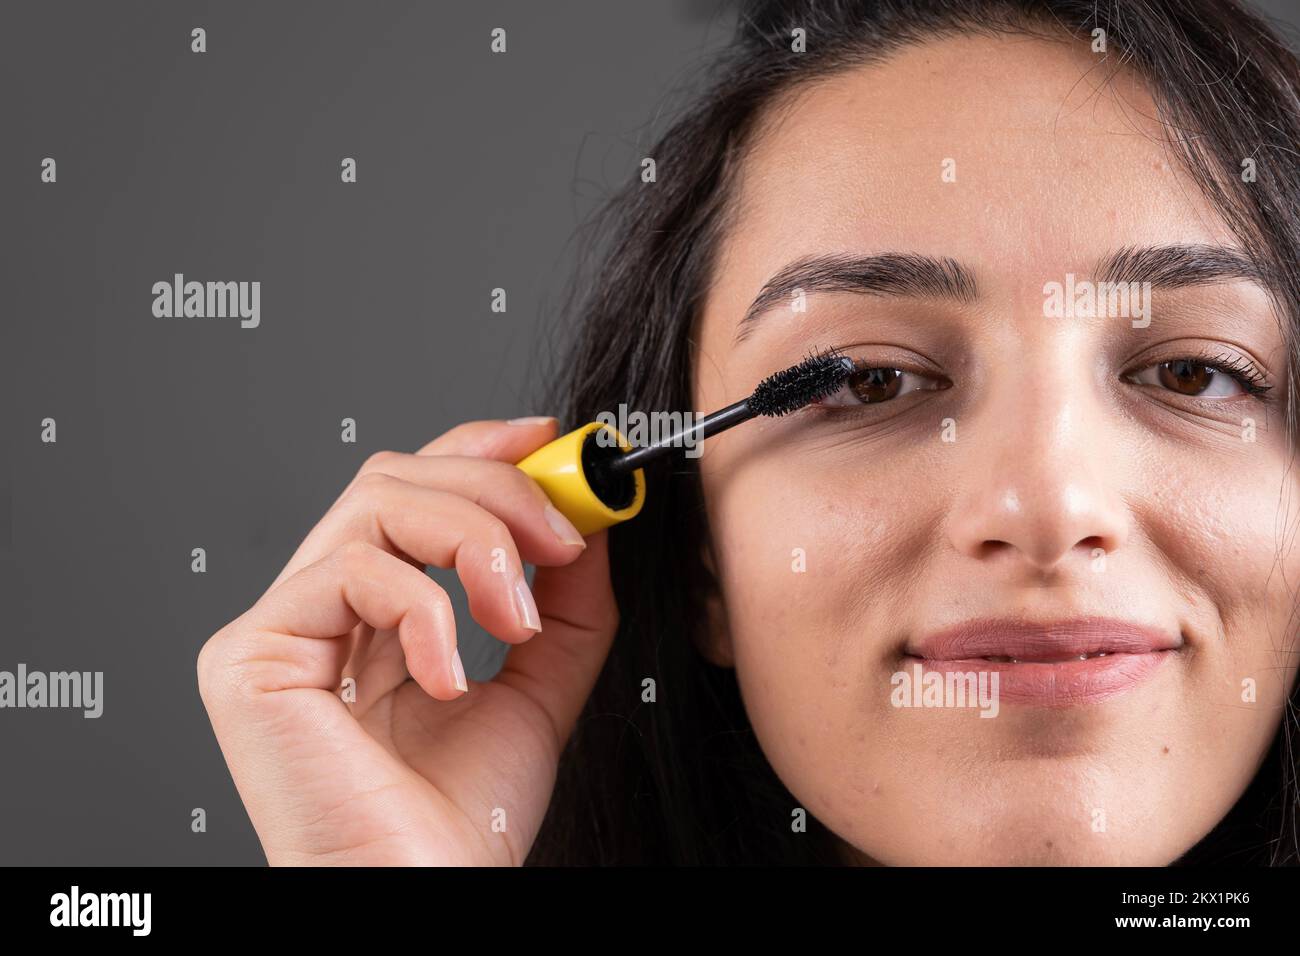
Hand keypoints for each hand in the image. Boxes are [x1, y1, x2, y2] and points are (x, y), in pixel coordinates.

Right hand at [197, 418, 617, 864]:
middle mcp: (320, 611)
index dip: (475, 450)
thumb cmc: (462, 822)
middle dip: (494, 489)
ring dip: (474, 539)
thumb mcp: (539, 684)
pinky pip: (350, 571)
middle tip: (562, 536)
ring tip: (518, 618)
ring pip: (374, 502)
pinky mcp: (250, 656)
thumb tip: (583, 518)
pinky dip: (425, 611)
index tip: (546, 442)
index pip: (412, 490)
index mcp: (373, 616)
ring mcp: (280, 629)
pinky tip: (451, 678)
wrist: (425, 898)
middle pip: (395, 478)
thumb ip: (562, 601)